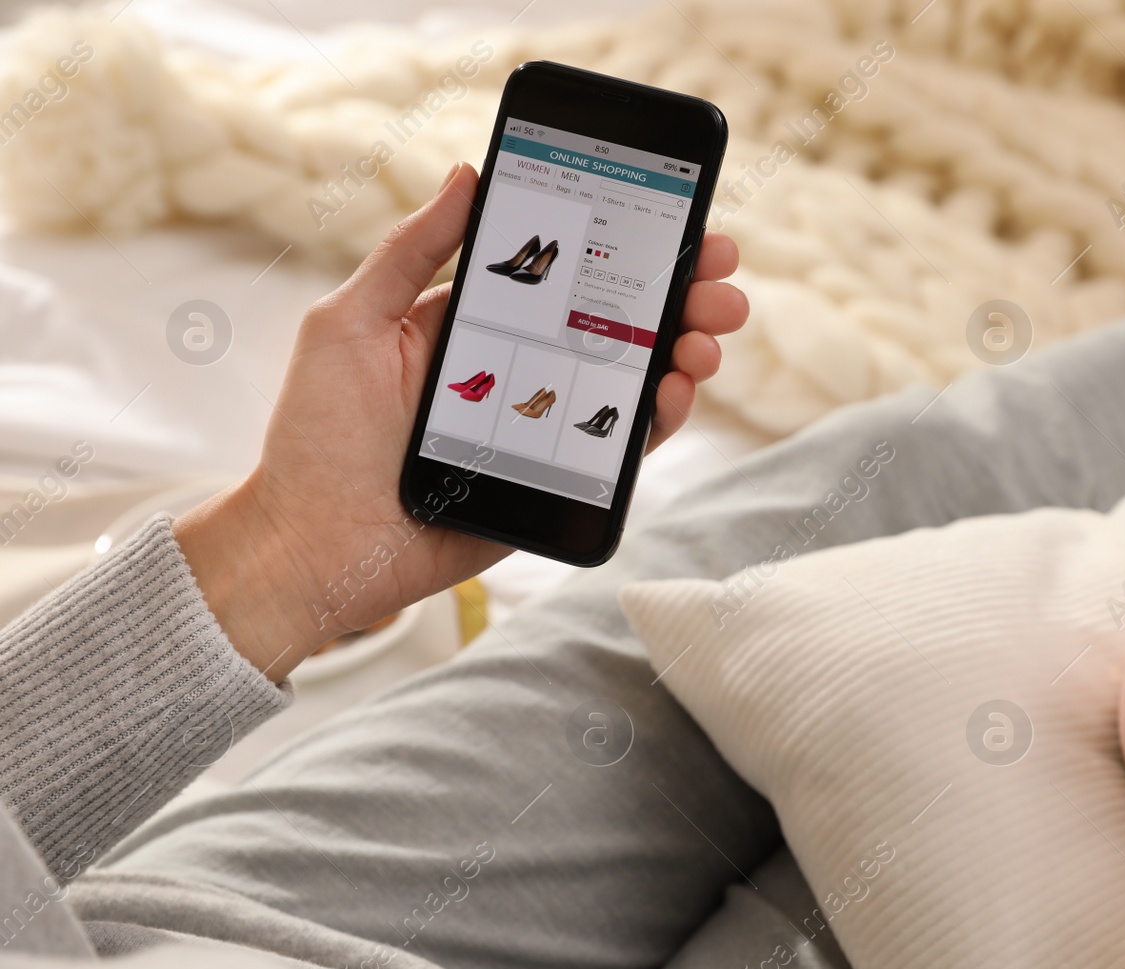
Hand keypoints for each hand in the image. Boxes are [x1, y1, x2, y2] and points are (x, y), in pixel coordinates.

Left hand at [173, 162, 748, 681]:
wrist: (314, 548)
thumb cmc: (316, 438)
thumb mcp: (349, 324)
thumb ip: (410, 252)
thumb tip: (468, 174)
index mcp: (478, 323)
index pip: (568, 273)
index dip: (628, 248)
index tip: (679, 224)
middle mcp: (521, 369)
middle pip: (619, 321)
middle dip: (682, 295)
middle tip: (720, 280)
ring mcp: (545, 426)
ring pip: (634, 380)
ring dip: (684, 350)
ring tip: (704, 337)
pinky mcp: (556, 480)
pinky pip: (621, 446)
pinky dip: (659, 417)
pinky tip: (674, 391)